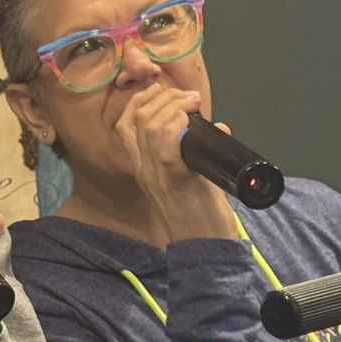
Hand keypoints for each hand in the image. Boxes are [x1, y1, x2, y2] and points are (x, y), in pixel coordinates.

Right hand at [115, 84, 236, 241]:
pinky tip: (188, 119)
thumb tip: (216, 128)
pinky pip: (166, 148)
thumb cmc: (200, 215)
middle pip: (137, 120)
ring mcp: (158, 176)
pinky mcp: (178, 182)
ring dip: (172, 106)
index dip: (140, 101)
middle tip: (188, 96)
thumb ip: (193, 155)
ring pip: (149, 128)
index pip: (125, 126)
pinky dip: (176, 127)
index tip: (163, 91)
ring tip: (192, 103)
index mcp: (142, 169)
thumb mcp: (186, 181)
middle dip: (162, 97)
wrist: (206, 250)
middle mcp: (144, 171)